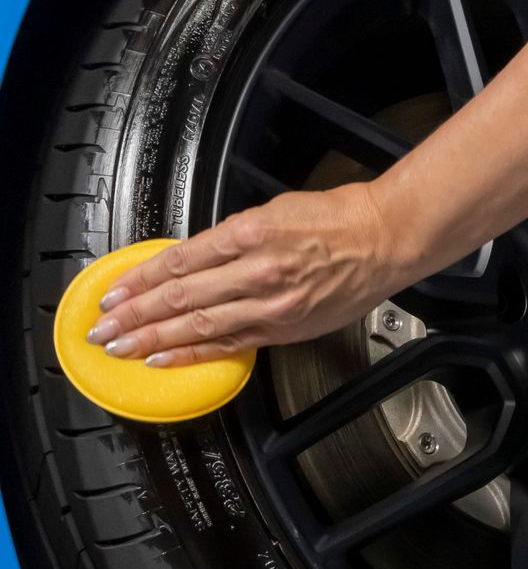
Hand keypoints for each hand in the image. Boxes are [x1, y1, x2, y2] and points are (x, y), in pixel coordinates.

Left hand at [86, 184, 402, 366]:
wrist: (385, 241)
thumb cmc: (339, 220)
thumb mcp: (276, 211)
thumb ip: (234, 237)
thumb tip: (197, 259)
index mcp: (252, 232)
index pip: (180, 260)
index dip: (141, 279)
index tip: (115, 291)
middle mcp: (258, 271)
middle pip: (182, 297)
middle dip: (136, 314)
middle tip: (102, 327)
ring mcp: (272, 304)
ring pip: (200, 326)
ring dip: (154, 338)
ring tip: (121, 346)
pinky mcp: (286, 327)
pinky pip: (231, 344)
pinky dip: (194, 352)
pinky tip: (166, 357)